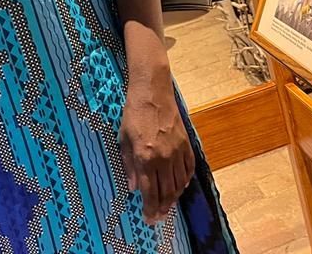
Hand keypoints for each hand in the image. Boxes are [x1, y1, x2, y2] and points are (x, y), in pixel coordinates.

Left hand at [120, 85, 194, 224]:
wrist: (152, 92)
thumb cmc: (133, 114)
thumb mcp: (123, 140)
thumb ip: (128, 165)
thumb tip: (132, 188)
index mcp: (145, 158)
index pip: (150, 193)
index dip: (150, 209)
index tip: (149, 219)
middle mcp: (163, 158)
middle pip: (166, 193)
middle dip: (162, 208)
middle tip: (158, 217)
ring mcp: (177, 152)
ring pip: (179, 184)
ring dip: (174, 198)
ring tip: (168, 205)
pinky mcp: (186, 144)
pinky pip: (188, 169)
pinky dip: (185, 181)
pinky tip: (180, 186)